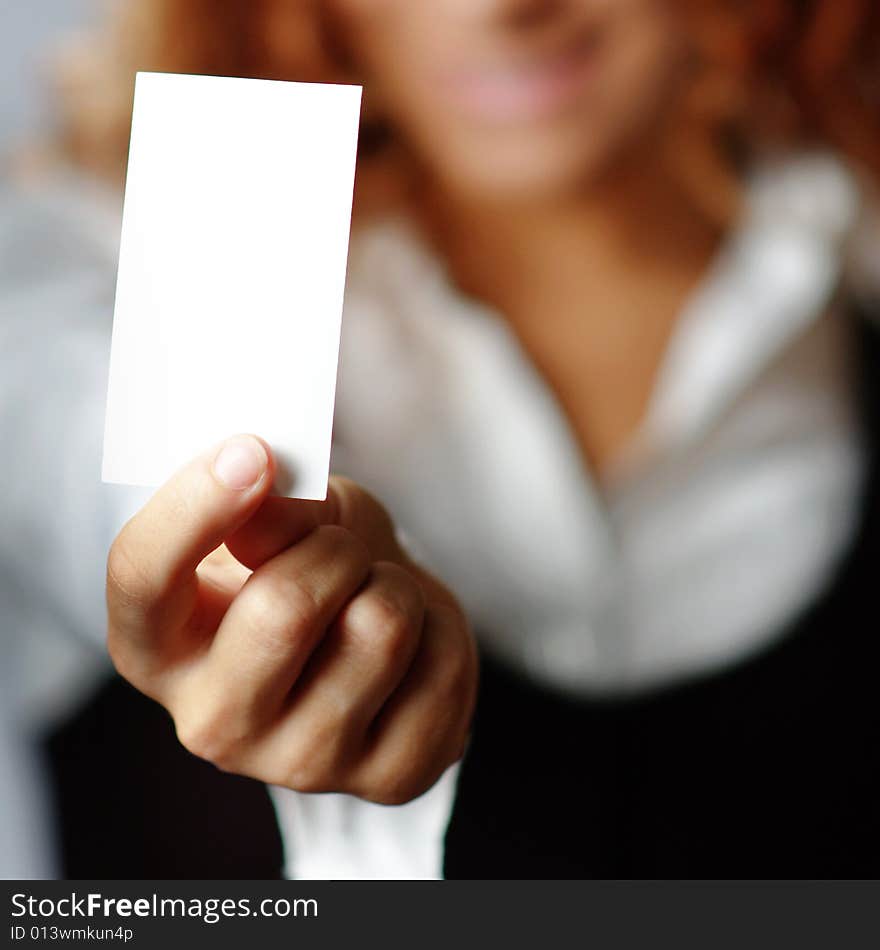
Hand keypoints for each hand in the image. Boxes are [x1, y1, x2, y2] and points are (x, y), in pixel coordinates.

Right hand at [106, 434, 477, 803]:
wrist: (375, 641)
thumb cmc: (312, 569)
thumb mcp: (283, 521)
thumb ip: (270, 509)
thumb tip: (266, 485)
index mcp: (158, 647)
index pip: (142, 576)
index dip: (193, 507)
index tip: (251, 451)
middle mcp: (213, 721)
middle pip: (284, 608)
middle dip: (335, 549)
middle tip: (342, 549)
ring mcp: (300, 763)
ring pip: (378, 627)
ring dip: (392, 584)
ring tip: (375, 595)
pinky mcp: (387, 777)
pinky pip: (441, 663)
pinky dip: (439, 626)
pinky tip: (412, 644)